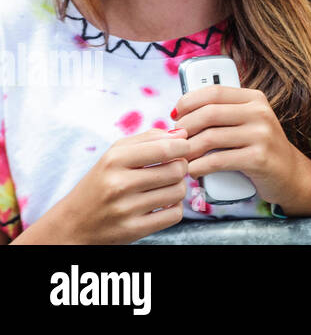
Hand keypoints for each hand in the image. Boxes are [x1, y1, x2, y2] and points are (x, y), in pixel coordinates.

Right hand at [34, 129, 189, 244]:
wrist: (72, 224)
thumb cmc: (100, 183)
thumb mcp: (115, 154)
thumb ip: (149, 139)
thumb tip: (183, 134)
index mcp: (114, 160)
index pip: (165, 148)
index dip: (183, 146)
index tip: (183, 148)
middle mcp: (119, 185)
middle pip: (176, 170)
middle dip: (181, 167)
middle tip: (172, 169)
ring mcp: (126, 209)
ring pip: (178, 192)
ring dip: (178, 188)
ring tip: (164, 187)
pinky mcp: (133, 230)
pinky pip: (174, 214)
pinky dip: (174, 208)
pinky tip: (162, 204)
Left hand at [173, 84, 310, 208]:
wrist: (289, 174)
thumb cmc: (258, 148)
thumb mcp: (247, 123)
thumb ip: (223, 114)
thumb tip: (181, 114)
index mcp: (255, 99)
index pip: (214, 92)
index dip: (188, 102)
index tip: (176, 116)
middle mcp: (260, 113)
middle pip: (209, 113)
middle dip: (184, 129)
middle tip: (177, 142)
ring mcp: (261, 135)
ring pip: (209, 138)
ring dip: (187, 151)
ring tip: (182, 159)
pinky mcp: (258, 159)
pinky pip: (217, 161)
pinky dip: (198, 167)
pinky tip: (193, 170)